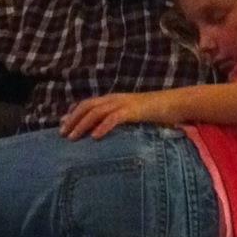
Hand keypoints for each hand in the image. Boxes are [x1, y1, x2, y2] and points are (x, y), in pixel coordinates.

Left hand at [60, 90, 179, 139]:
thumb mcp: (132, 116)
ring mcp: (124, 104)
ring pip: (96, 112)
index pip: (87, 104)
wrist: (175, 103)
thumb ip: (117, 121)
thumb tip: (103, 132)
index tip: (61, 125)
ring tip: (73, 137)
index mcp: (113, 100)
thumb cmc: (155, 113)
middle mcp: (115, 99)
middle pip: (87, 106)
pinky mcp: (134, 111)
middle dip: (72, 120)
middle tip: (62, 135)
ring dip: (82, 124)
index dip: (73, 113)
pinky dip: (103, 127)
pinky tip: (95, 137)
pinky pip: (115, 118)